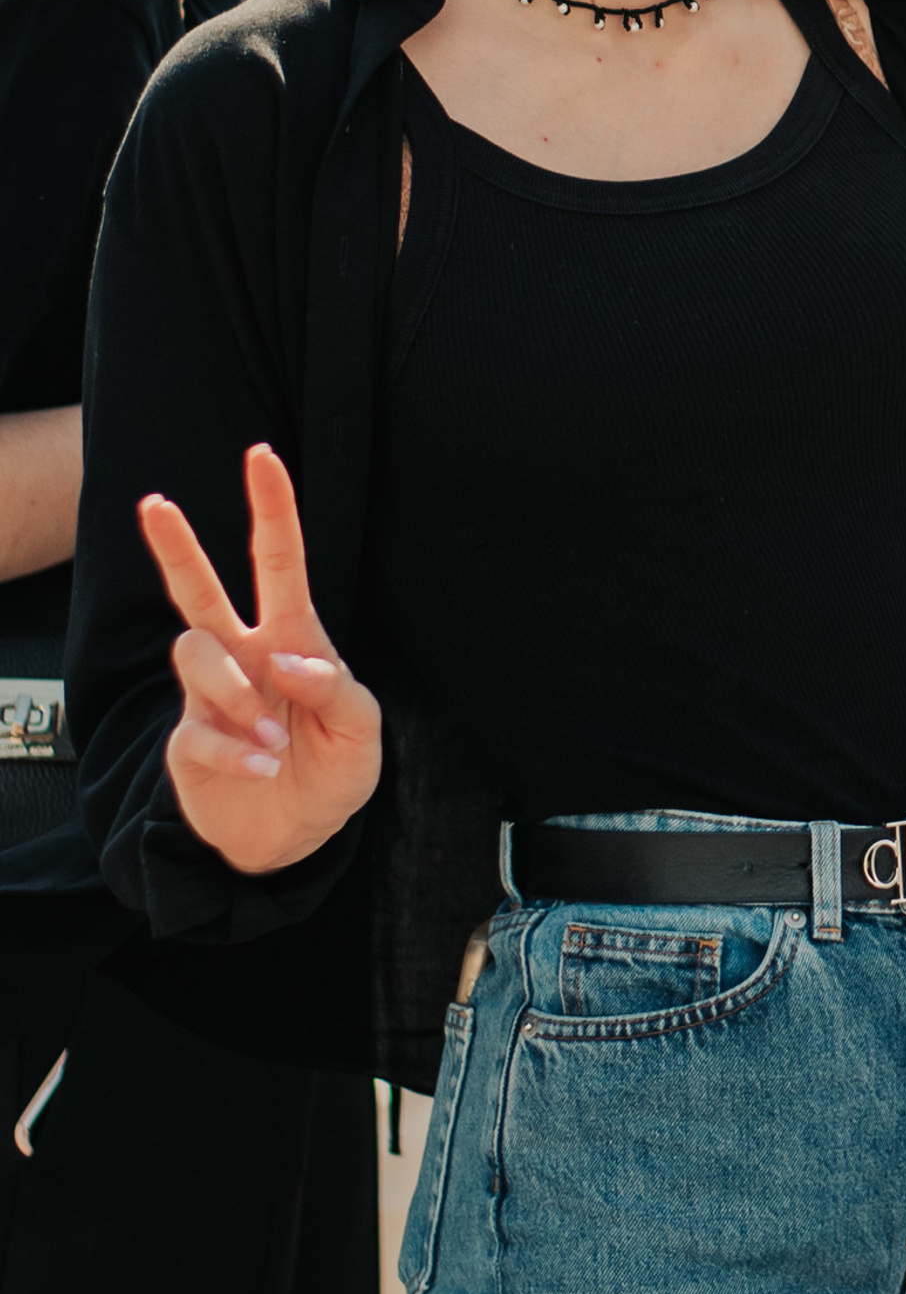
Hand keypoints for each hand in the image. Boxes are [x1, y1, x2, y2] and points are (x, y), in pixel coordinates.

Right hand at [139, 445, 381, 873]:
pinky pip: (198, 730)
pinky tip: (263, 766)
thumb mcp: (361, 728)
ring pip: (195, 654)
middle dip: (177, 547)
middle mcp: (243, 655)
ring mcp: (210, 696)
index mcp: (291, 636)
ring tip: (276, 738)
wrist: (297, 835)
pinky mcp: (189, 741)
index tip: (262, 457)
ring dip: (240, 696)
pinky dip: (237, 750)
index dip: (273, 510)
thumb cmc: (333, 766)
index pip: (279, 563)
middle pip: (200, 590)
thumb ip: (336, 688)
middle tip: (156, 504)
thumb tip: (289, 660)